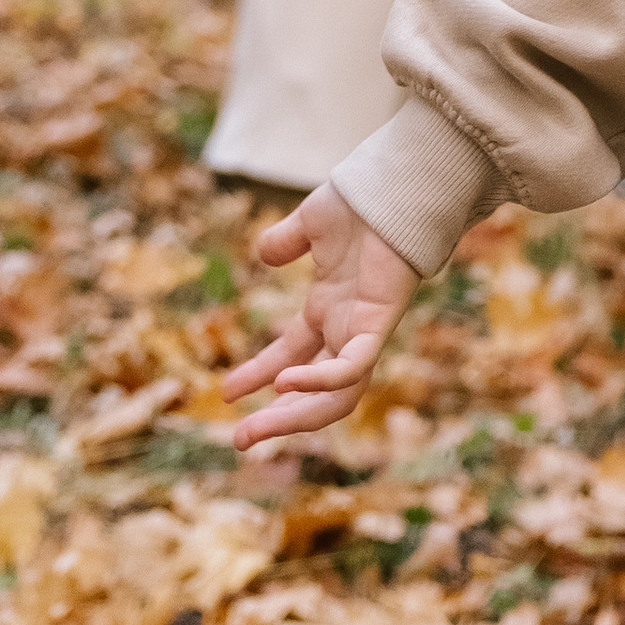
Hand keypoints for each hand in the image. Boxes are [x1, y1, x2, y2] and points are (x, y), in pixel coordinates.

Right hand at [222, 184, 419, 453]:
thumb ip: (286, 240)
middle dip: (278, 419)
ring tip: (253, 432)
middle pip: (313, 390)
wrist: (395, 183)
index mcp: (329, 308)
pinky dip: (321, 379)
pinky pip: (352, 366)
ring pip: (335, 395)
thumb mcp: (311, 224)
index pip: (292, 355)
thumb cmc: (361, 200)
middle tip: (240, 441)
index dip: (260, 375)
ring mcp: (364, 329)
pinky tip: (285, 381)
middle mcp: (346, 326)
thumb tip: (265, 254)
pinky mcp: (379, 323)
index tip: (228, 394)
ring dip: (294, 417)